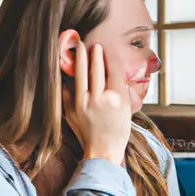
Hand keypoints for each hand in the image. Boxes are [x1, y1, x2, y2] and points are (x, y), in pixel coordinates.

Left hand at [62, 39, 130, 165]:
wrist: (103, 151)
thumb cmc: (118, 131)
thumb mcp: (126, 108)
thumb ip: (119, 89)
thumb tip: (112, 69)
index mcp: (115, 99)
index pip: (112, 70)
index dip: (110, 57)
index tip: (107, 49)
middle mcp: (98, 99)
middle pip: (95, 69)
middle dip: (94, 54)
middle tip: (93, 44)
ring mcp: (82, 104)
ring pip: (79, 75)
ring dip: (80, 59)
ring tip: (80, 48)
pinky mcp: (70, 110)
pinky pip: (68, 89)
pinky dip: (70, 81)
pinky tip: (71, 74)